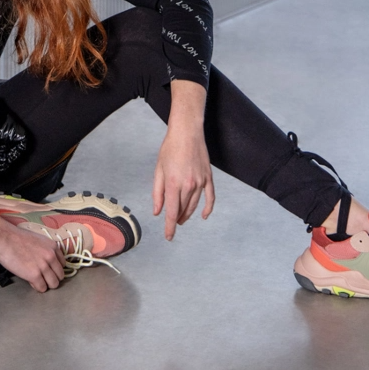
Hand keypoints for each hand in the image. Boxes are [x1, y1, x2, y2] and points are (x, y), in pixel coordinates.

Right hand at [0, 210, 66, 291]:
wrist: (4, 237)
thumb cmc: (16, 237)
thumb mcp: (38, 240)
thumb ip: (45, 251)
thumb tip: (46, 263)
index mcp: (53, 247)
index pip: (63, 264)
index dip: (54, 269)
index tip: (48, 270)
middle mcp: (51, 256)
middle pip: (60, 275)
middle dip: (52, 278)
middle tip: (43, 277)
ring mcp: (43, 266)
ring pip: (54, 284)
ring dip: (46, 284)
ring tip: (38, 281)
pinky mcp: (34, 275)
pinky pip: (42, 288)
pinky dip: (37, 287)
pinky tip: (31, 282)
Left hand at [152, 80, 214, 239]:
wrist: (187, 132)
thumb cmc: (170, 149)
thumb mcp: (158, 170)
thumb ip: (157, 193)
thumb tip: (158, 212)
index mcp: (173, 183)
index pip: (171, 212)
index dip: (169, 227)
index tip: (168, 236)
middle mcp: (188, 185)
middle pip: (182, 210)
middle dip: (177, 219)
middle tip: (172, 224)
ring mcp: (200, 182)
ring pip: (194, 205)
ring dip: (187, 215)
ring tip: (181, 219)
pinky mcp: (208, 178)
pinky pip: (210, 197)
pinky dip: (208, 209)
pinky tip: (203, 216)